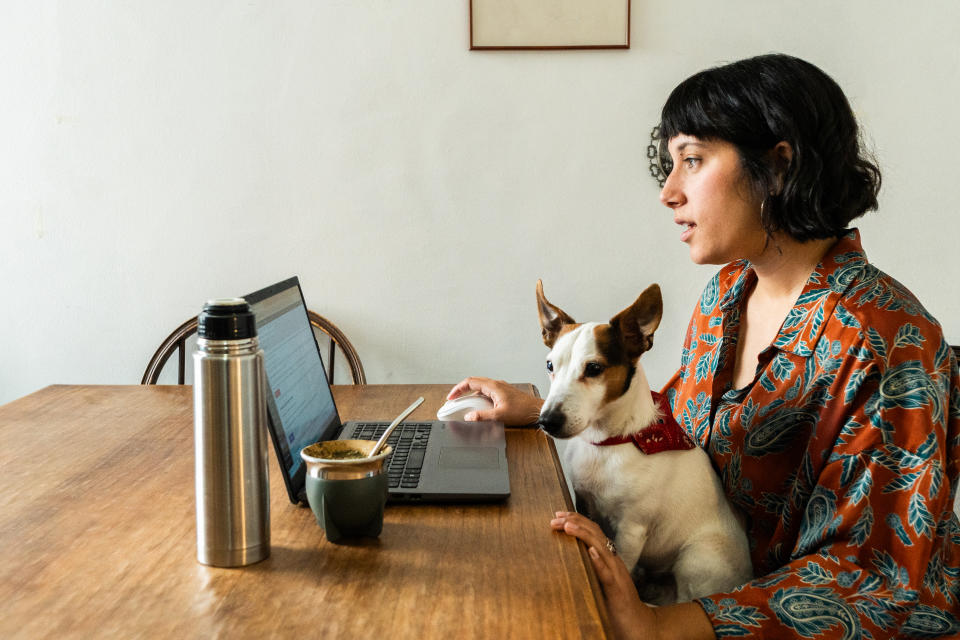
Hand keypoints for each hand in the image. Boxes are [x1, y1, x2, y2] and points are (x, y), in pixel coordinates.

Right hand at [446, 377, 543, 425]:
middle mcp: (496, 385)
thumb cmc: (522, 411)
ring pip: (481, 387)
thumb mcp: (500, 416)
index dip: (458, 389)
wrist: (537, 411)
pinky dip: (479, 397)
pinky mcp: (504, 393)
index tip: (451, 397)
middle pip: (474, 382)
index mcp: (493, 387)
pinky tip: (479, 407)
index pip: (470, 382)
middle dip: (462, 390)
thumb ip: (482, 416)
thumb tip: (469, 417)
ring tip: (464, 403)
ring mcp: (500, 388)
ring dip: (470, 394)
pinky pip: (487, 392)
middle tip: (454, 399)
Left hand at [550, 511, 654, 638]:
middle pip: (595, 534)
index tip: (559, 516)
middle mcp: (614, 562)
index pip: (593, 532)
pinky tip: (589, 552)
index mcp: (609, 559)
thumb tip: (572, 555)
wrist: (639, 625)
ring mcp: (617, 575)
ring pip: (601, 548)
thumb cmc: (617, 605)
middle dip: (575, 522)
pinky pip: (608, 573)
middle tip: (556, 517)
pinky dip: (599, 561)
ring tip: (567, 526)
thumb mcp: (601, 581)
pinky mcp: (617, 590)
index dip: (577, 520)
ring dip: (583, 535)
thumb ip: (591, 567)